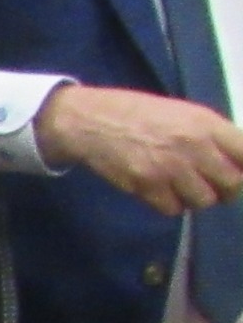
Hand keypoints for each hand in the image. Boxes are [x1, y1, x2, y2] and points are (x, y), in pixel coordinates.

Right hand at [34, 83, 242, 213]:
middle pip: (232, 185)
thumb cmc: (141, 113)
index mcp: (207, 124)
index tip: (238, 173)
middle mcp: (194, 147)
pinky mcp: (148, 186)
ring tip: (183, 187)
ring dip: (196, 198)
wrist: (93, 121)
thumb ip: (213, 135)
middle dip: (226, 190)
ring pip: (204, 201)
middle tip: (213, 187)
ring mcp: (170, 169)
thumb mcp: (185, 114)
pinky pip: (173, 209)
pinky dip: (171, 204)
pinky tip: (161, 191)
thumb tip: (236, 159)